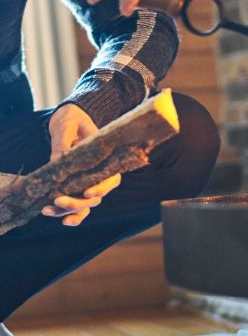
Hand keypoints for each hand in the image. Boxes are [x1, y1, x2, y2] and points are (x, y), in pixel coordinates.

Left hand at [42, 104, 120, 225]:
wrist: (69, 119)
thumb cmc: (73, 118)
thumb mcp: (68, 125)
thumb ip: (64, 142)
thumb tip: (58, 159)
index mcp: (106, 158)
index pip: (111, 179)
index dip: (101, 188)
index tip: (87, 191)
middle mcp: (100, 174)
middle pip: (95, 197)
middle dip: (78, 202)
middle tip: (58, 201)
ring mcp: (88, 182)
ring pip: (86, 204)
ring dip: (70, 210)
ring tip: (48, 210)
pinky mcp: (76, 185)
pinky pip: (78, 205)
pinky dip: (70, 213)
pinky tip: (58, 217)